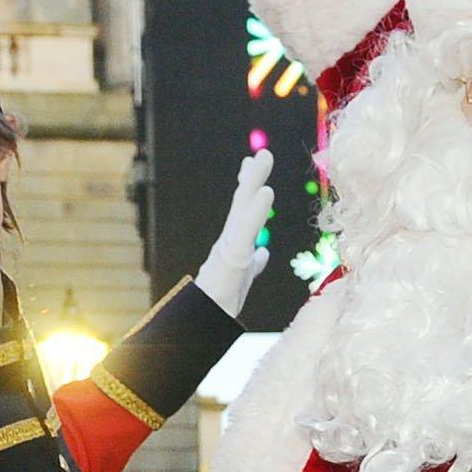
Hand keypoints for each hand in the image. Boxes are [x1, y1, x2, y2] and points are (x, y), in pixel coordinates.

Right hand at [192, 148, 273, 313]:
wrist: (205, 318)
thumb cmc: (219, 301)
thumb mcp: (242, 278)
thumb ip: (253, 263)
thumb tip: (262, 253)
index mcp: (235, 243)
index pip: (244, 210)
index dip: (249, 187)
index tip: (253, 164)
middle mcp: (230, 240)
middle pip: (243, 203)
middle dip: (252, 177)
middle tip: (263, 153)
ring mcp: (229, 247)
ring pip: (242, 210)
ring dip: (252, 183)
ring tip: (262, 161)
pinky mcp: (232, 258)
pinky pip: (246, 230)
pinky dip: (256, 210)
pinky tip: (266, 192)